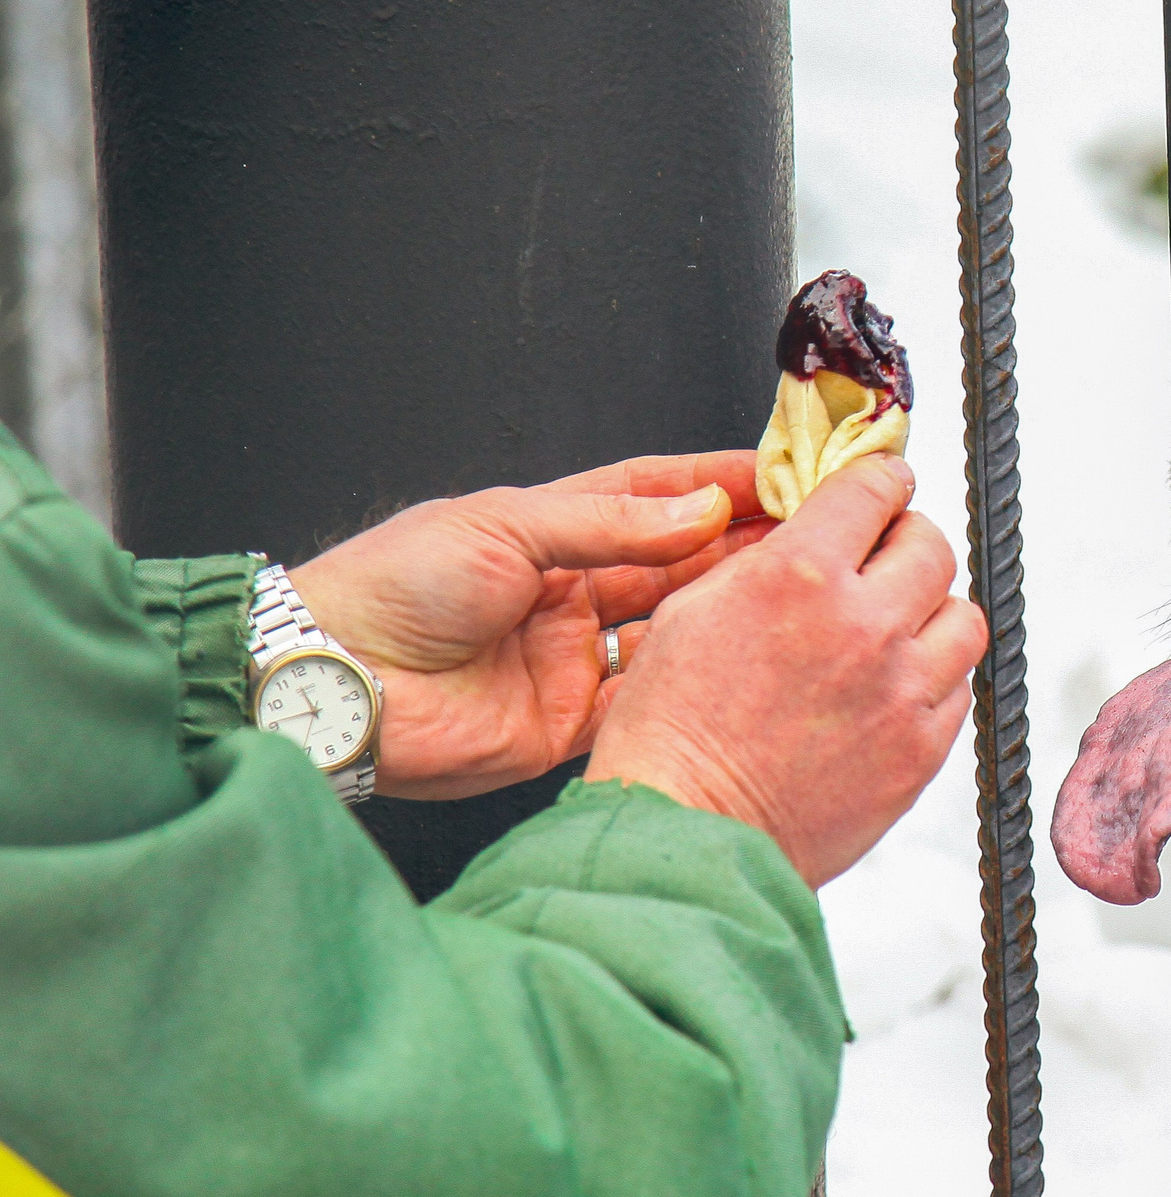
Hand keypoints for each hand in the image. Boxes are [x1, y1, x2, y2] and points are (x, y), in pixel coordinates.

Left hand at [293, 453, 773, 799]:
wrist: (333, 682)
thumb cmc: (389, 587)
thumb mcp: (505, 527)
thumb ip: (609, 523)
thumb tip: (702, 510)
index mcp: (548, 530)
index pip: (654, 495)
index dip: (718, 483)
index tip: (785, 473)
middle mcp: (569, 592)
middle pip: (676, 563)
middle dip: (742, 546)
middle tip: (812, 533)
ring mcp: (573, 658)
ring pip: (674, 630)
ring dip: (727, 613)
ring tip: (793, 593)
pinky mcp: (569, 723)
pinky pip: (647, 702)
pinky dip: (692, 685)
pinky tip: (740, 665)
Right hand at [585, 455, 986, 886]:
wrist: (690, 836)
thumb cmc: (672, 737)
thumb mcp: (690, 612)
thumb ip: (761, 562)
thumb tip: (807, 533)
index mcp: (798, 577)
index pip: (874, 489)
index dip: (881, 480)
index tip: (886, 485)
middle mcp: (863, 626)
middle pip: (932, 546)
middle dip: (908, 543)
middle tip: (886, 559)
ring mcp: (902, 690)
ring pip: (961, 618)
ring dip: (932, 613)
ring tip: (898, 629)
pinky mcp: (921, 749)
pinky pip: (958, 689)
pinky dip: (934, 679)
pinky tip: (893, 689)